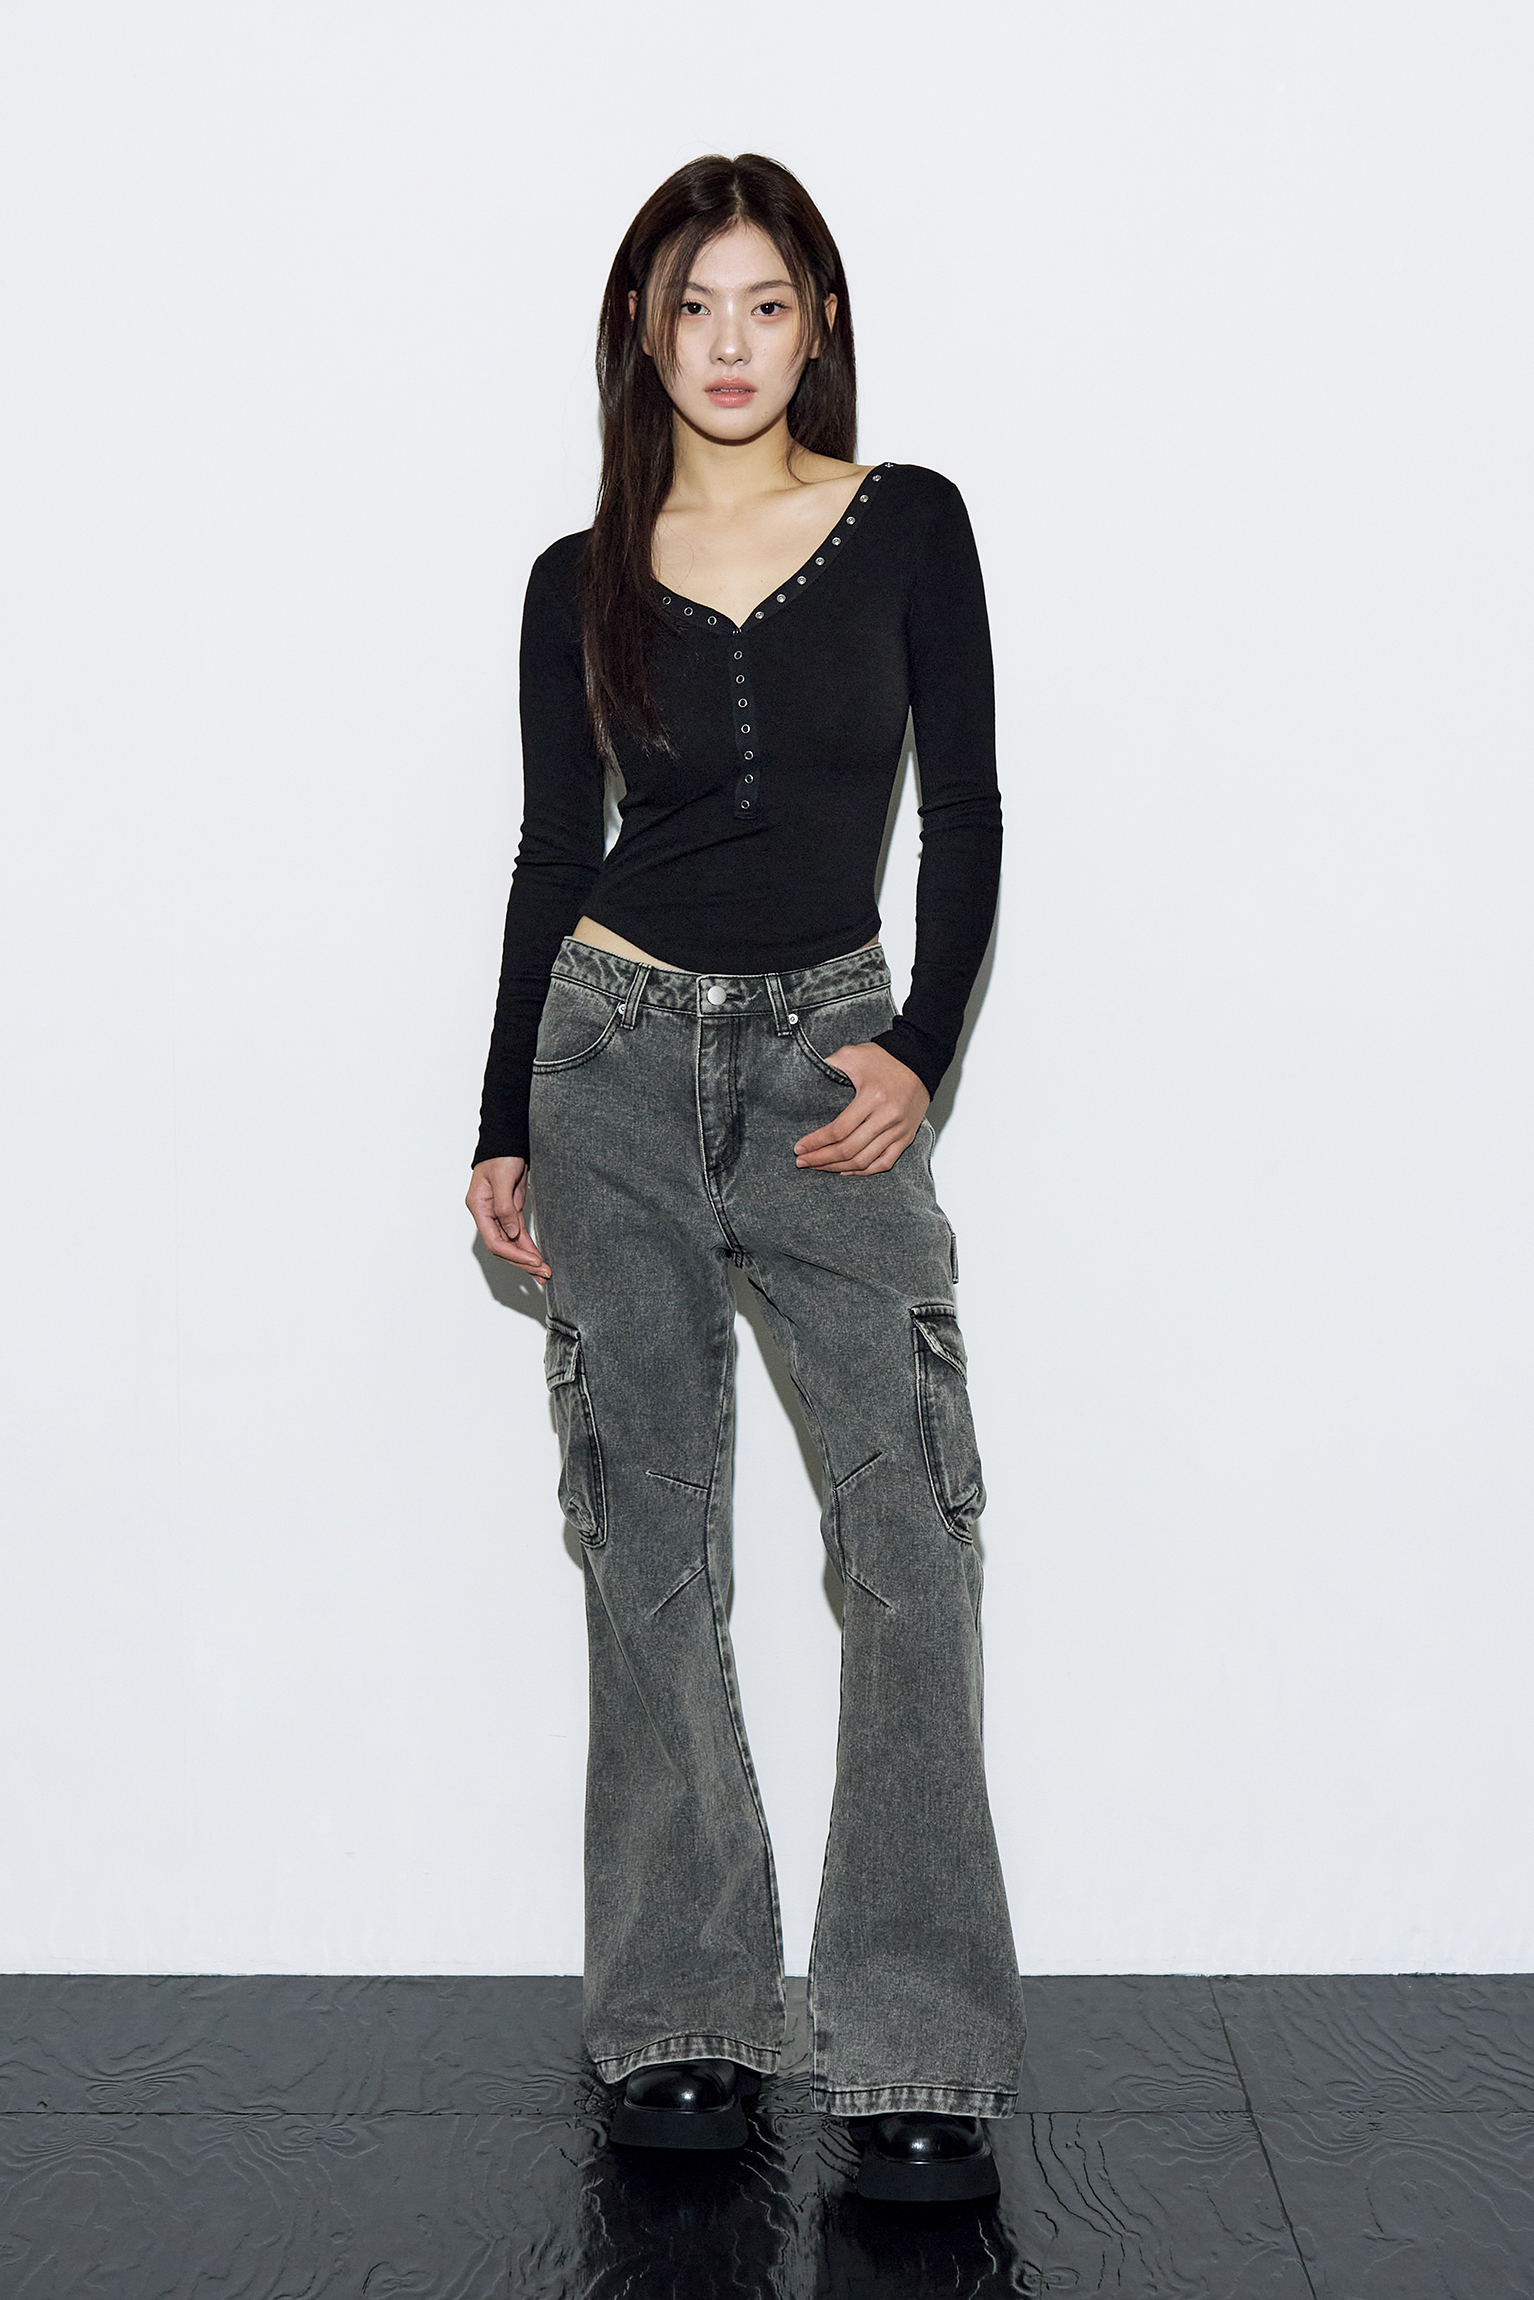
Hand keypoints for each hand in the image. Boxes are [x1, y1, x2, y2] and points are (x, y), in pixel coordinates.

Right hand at [466, 1156, 550, 1282]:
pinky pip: (519, 1234)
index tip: (533, 1261)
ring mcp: (498, 1214)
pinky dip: (528, 1246)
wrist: (507, 1140)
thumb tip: (511, 1233)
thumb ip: (505, 1207)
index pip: (494, 1241)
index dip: (514, 1254)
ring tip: (544, 1273)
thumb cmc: (501, 1155)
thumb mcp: (503, 1178)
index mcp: (479, 1207)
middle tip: (543, 1273)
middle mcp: (487, 1214)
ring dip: (527, 1258)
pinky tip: (537, 1258)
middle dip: (523, 1261)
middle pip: (503, 1247)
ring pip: (512, 1243)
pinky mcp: (511, 1210)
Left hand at [793, 1043, 929, 1174]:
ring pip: (864, 1161)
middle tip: (803, 1162)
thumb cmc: (885, 1059)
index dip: (816, 1142)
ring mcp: (898, 1130)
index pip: (839, 1130)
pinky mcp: (906, 1137)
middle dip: (821, 1159)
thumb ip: (830, 1064)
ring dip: (838, 1167)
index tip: (800, 1148)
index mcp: (872, 1098)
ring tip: (819, 1167)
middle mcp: (887, 1117)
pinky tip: (846, 1170)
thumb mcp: (853, 1054)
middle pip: (849, 1149)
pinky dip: (864, 1171)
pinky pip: (884, 1163)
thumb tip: (806, 1078)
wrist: (919, 1061)